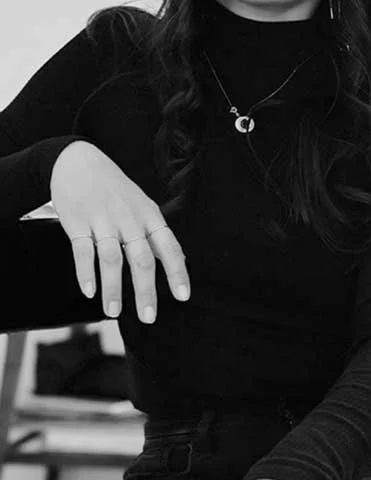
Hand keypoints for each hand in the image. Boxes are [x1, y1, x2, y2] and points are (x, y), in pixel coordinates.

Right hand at [50, 140, 189, 323]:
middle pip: (141, 259)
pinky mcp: (78, 222)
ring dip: (113, 288)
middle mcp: (129, 219)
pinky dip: (86, 273)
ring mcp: (103, 220)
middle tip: (148, 317)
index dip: (177, 272)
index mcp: (149, 216)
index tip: (183, 296)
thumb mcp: (142, 206)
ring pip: (112, 258)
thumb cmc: (115, 190)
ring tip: (114, 312)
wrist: (78, 162)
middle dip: (146, 290)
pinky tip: (89, 291)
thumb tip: (180, 262)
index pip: (169, 246)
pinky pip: (83, 251)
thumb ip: (156, 235)